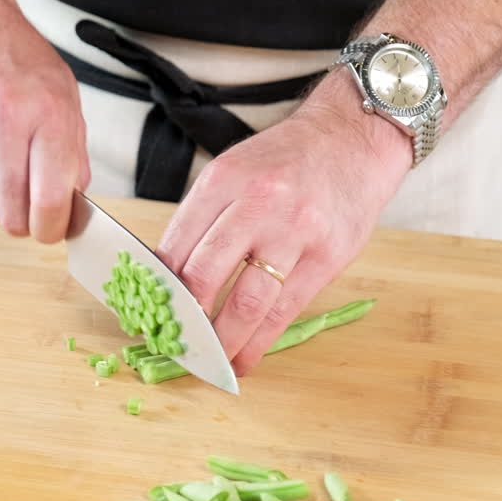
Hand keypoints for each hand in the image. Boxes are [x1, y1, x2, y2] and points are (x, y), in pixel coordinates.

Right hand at [0, 5, 89, 241]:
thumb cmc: (16, 60)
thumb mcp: (65, 97)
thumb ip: (73, 155)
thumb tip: (71, 207)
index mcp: (48, 113)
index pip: (51, 201)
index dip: (53, 229)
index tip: (51, 228)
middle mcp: (5, 121)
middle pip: (13, 215)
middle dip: (23, 222)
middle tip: (25, 204)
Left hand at [155, 73, 411, 374]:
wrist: (354, 138)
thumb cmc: (287, 159)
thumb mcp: (235, 170)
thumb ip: (205, 218)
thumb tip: (169, 277)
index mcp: (224, 180)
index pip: (176, 245)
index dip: (157, 289)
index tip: (147, 314)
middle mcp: (258, 203)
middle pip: (204, 275)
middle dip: (183, 320)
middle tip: (172, 343)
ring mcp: (295, 231)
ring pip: (245, 302)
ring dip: (221, 342)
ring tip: (208, 363)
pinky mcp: (327, 256)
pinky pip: (284, 310)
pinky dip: (259, 341)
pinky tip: (245, 357)